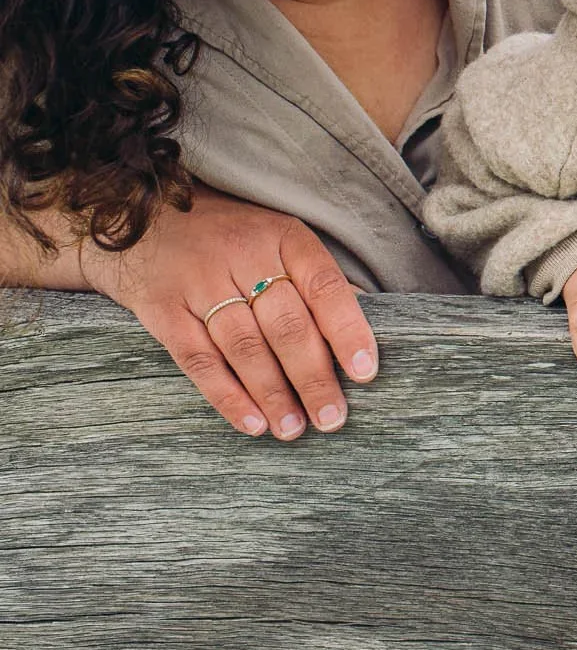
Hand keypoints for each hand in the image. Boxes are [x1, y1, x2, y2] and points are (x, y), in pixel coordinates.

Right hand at [79, 184, 376, 440]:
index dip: (348, 331)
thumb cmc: (229, 237)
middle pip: (286, 325)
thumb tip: (359, 329)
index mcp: (284, 237)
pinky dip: (227, 396)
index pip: (326, 287)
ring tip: (294, 429)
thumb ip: (313, 280)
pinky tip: (252, 422)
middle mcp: (244, 256)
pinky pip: (199, 360)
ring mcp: (199, 282)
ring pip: (245, 347)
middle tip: (332, 418)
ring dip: (273, 394)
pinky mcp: (163, 309)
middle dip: (313, 378)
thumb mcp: (277, 238)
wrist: (138, 220)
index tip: (365, 373)